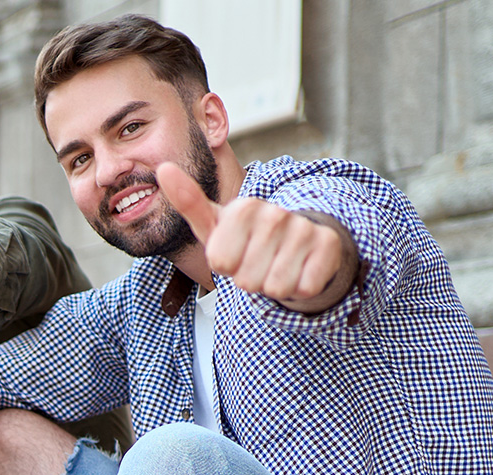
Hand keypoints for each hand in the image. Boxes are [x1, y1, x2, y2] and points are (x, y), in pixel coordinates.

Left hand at [157, 161, 352, 309]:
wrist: (297, 248)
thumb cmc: (246, 241)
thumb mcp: (213, 226)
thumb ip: (188, 202)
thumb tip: (163, 167)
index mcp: (244, 208)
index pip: (220, 262)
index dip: (226, 267)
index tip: (235, 253)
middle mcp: (275, 213)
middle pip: (247, 279)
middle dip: (250, 280)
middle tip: (258, 263)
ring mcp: (304, 227)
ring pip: (275, 286)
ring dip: (274, 286)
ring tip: (276, 267)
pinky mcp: (329, 245)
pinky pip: (304, 287)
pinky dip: (299, 289)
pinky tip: (300, 270)